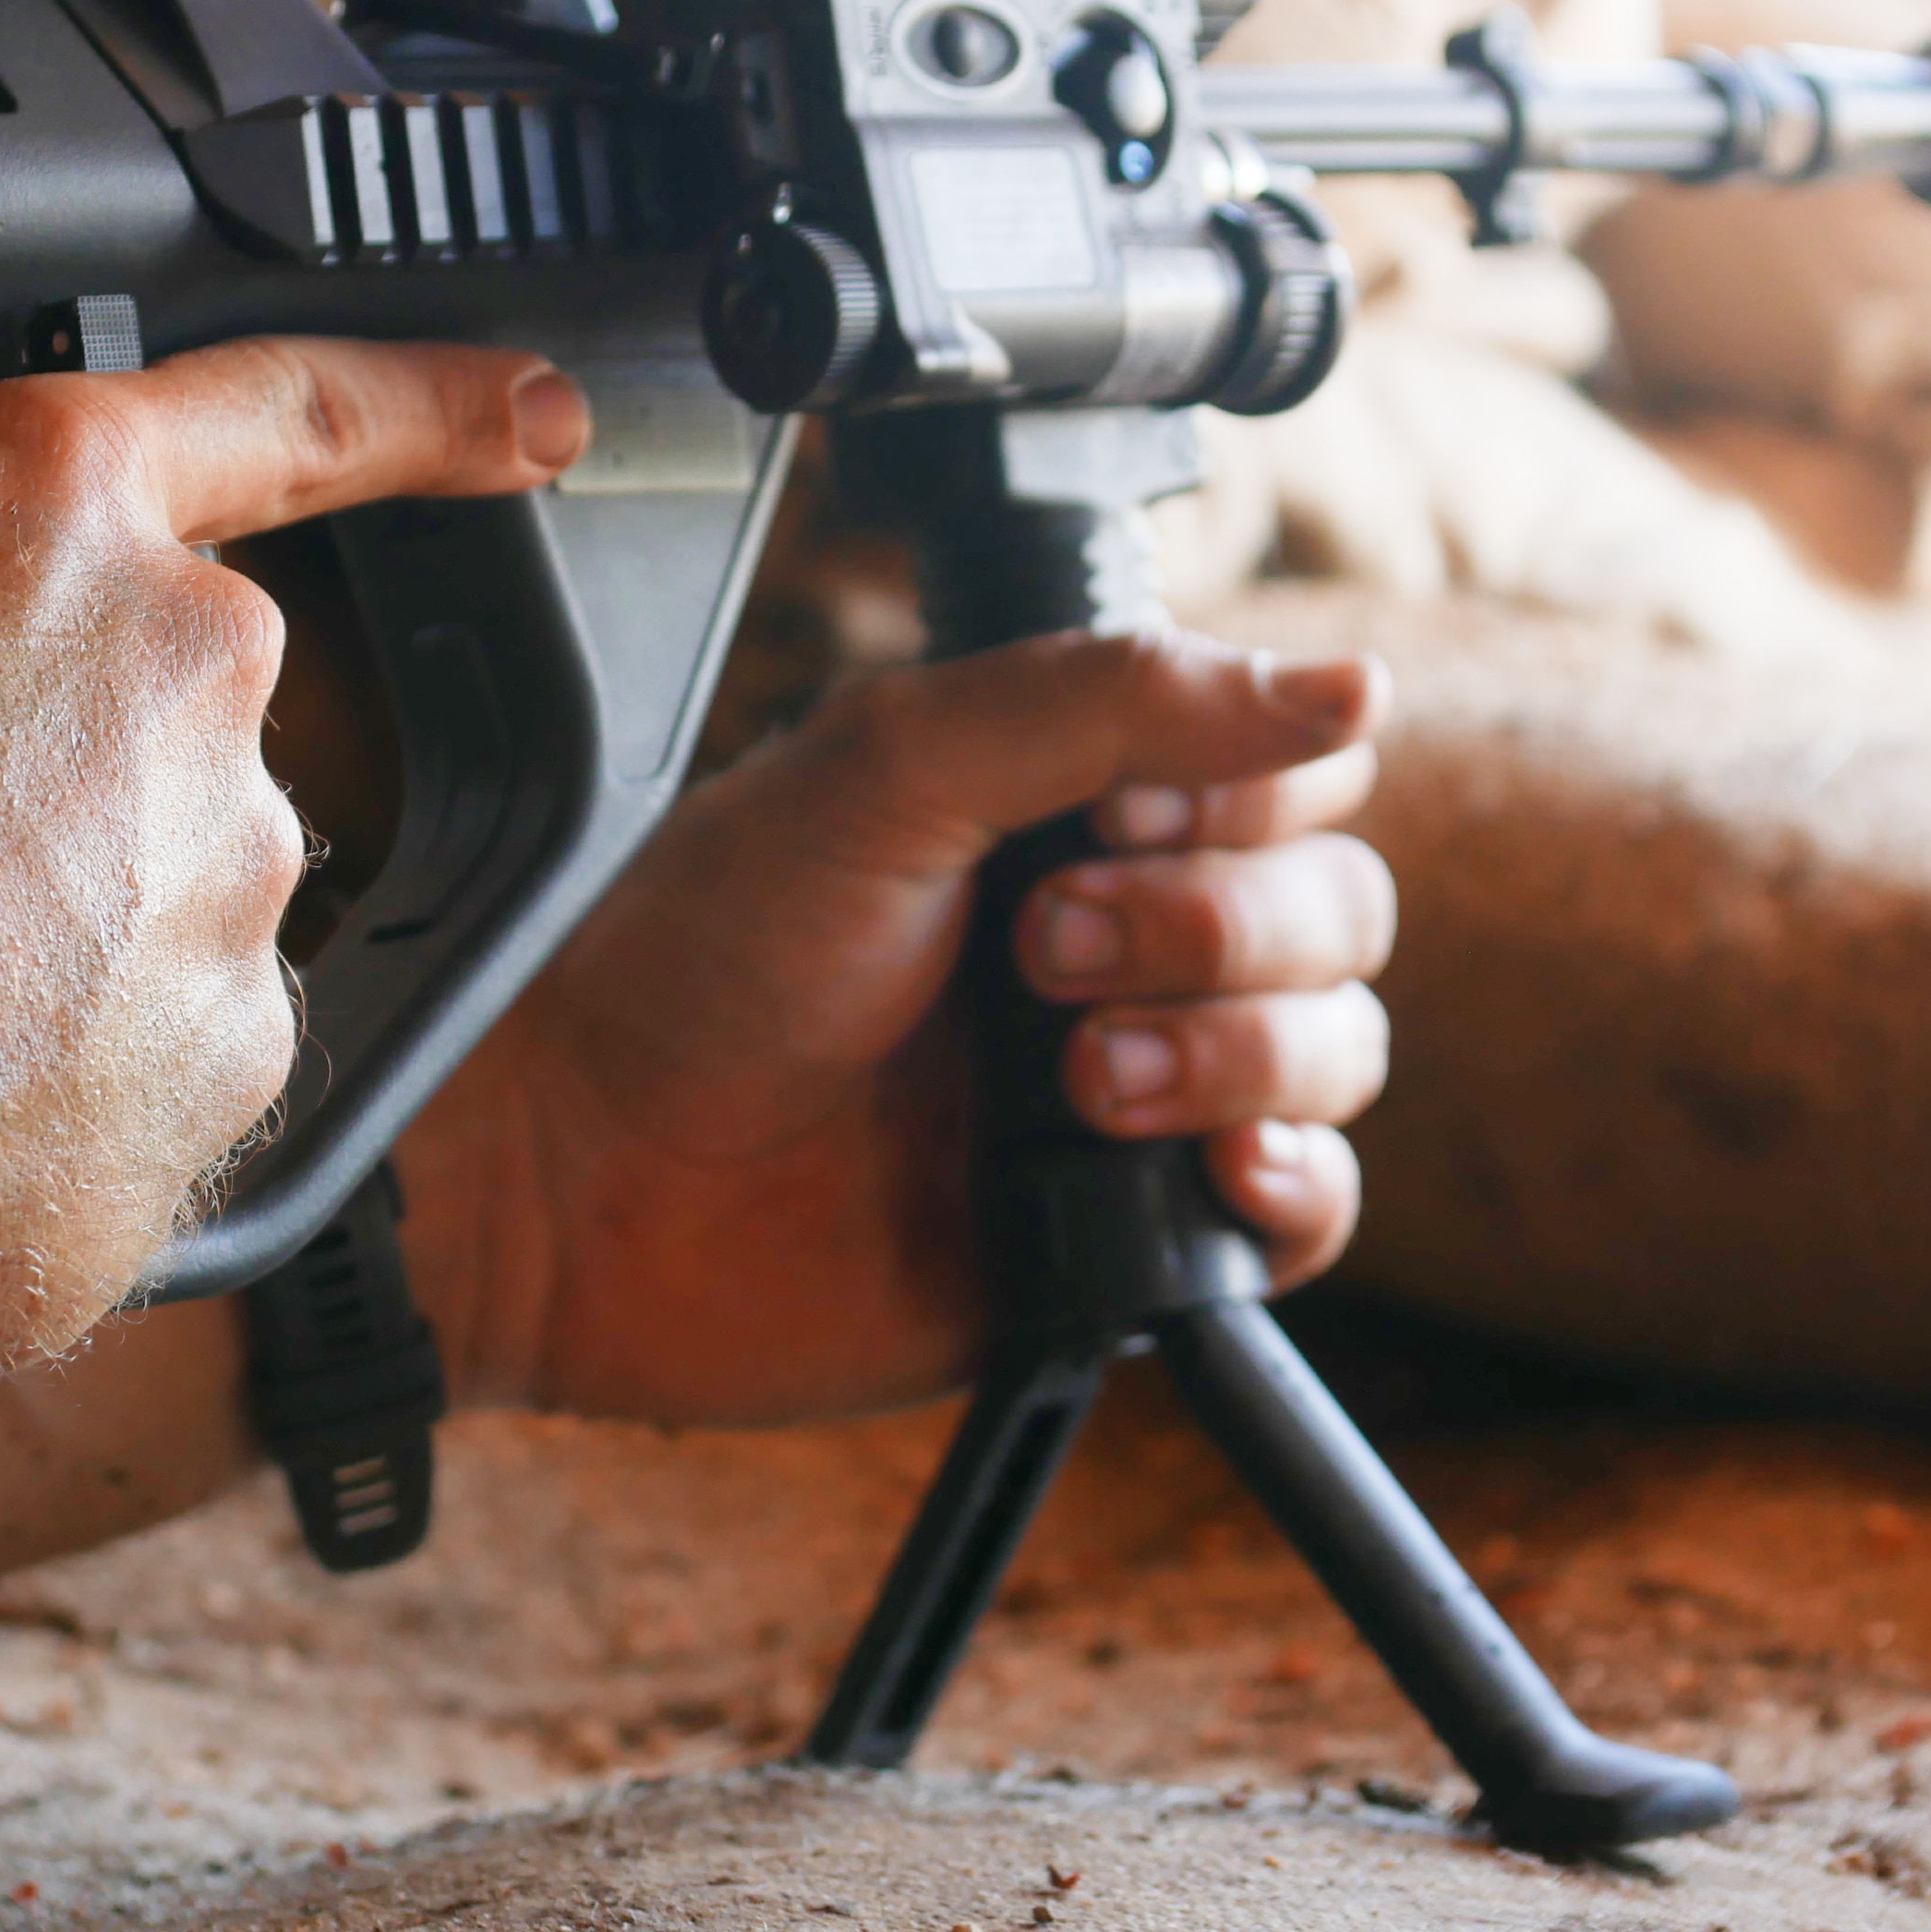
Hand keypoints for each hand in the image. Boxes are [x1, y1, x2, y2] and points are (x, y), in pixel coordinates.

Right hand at [0, 338, 590, 1377]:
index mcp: (56, 509)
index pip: (291, 410)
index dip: (430, 401)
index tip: (536, 413)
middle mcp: (196, 678)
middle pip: (153, 700)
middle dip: (36, 760)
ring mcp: (234, 890)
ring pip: (153, 885)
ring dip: (40, 924)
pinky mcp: (232, 1077)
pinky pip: (152, 1051)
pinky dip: (51, 1074)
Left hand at [404, 631, 1393, 1427]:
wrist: (582, 1172)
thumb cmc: (693, 959)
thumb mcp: (888, 769)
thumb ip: (1107, 699)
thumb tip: (1348, 686)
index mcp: (1070, 809)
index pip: (1292, 768)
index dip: (1246, 792)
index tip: (1108, 818)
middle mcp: (1120, 941)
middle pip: (1340, 906)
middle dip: (1220, 924)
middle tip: (1039, 949)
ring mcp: (1128, 1093)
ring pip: (1339, 1048)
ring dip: (1237, 1048)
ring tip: (1071, 1079)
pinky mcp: (1121, 1245)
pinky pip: (1306, 1217)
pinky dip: (1290, 1186)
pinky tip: (1205, 1168)